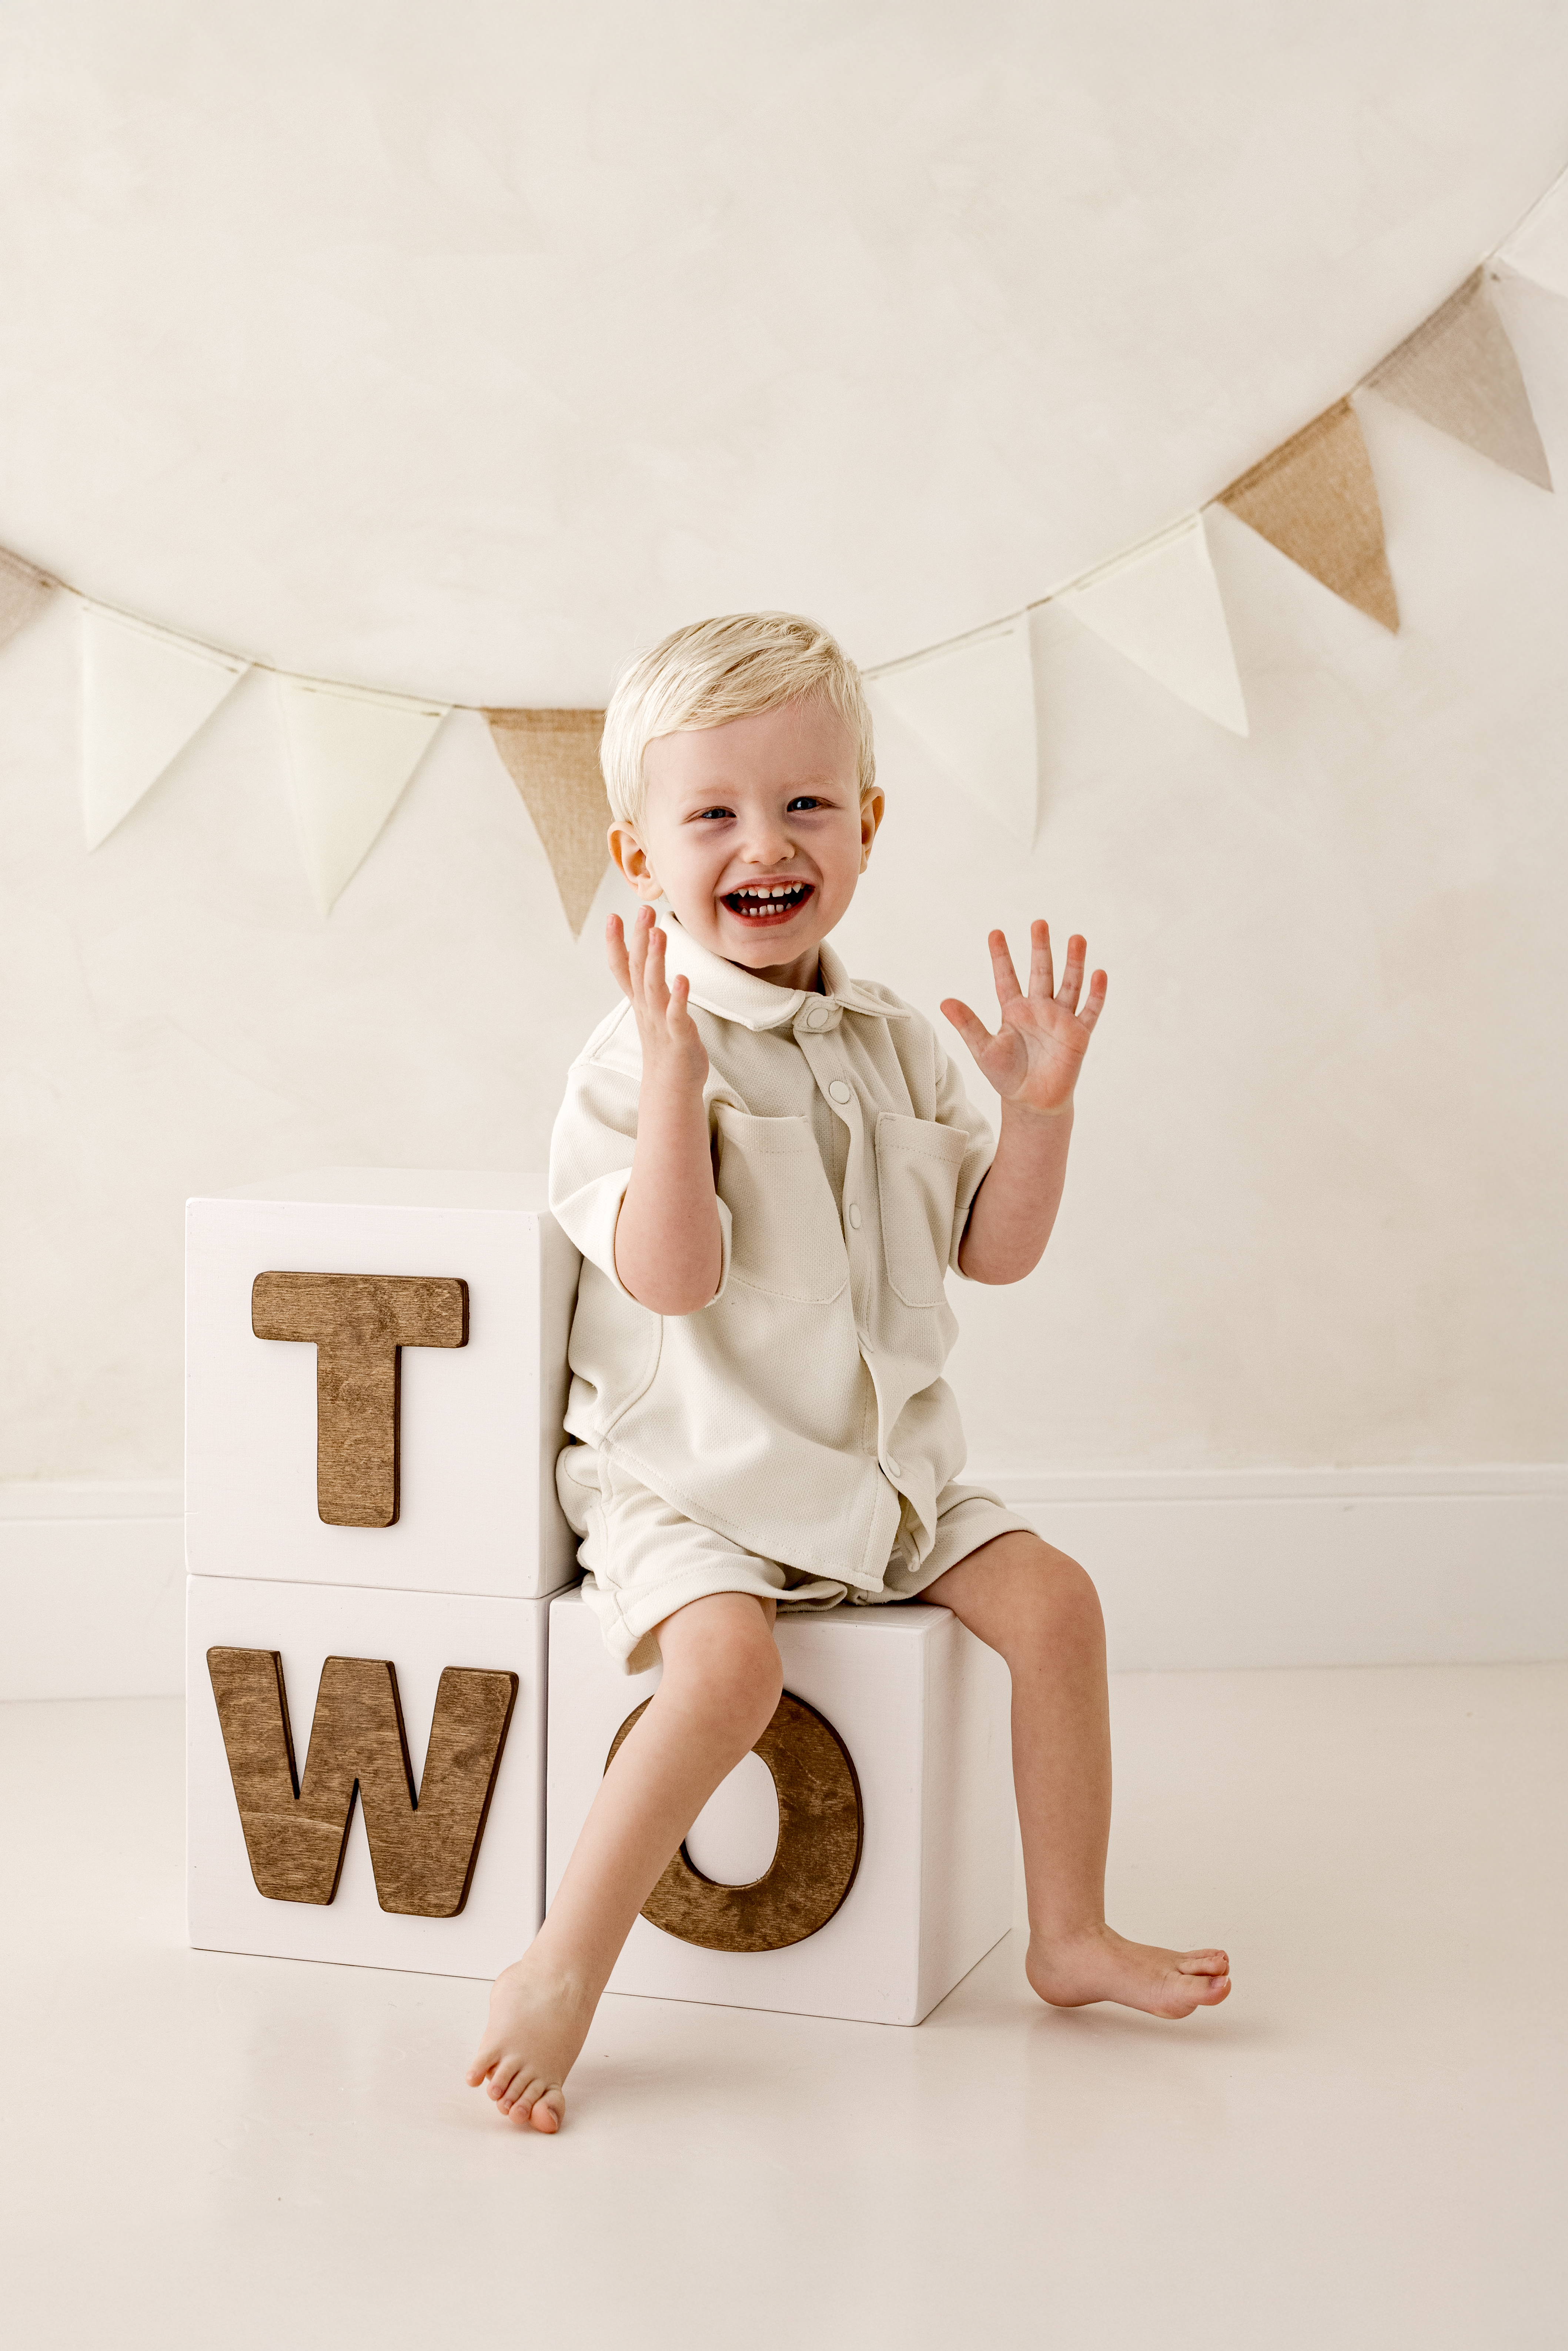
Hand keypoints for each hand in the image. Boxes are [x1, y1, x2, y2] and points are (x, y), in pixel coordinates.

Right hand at [607, 906, 709, 1096]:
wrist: (671, 1087)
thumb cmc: (667, 1044)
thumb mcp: (652, 1009)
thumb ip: (648, 983)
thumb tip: (648, 954)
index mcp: (640, 1002)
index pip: (622, 968)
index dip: (615, 943)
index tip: (612, 916)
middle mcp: (646, 1009)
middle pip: (638, 969)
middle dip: (640, 938)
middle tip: (644, 909)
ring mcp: (661, 1023)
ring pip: (654, 988)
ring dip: (655, 960)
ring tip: (658, 934)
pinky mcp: (679, 1038)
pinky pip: (677, 1016)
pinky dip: (679, 999)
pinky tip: (683, 980)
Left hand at [941, 922, 1105, 1116]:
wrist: (1032, 1103)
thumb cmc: (1007, 1076)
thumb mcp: (983, 1049)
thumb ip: (967, 1024)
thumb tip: (944, 1001)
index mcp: (1014, 1010)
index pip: (1006, 977)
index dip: (1001, 956)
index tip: (995, 933)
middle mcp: (1039, 1009)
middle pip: (1040, 972)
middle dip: (1040, 948)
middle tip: (1039, 923)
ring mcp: (1060, 1019)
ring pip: (1069, 984)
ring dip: (1073, 963)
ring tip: (1076, 938)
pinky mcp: (1078, 1034)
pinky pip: (1090, 1011)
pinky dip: (1096, 994)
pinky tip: (1099, 974)